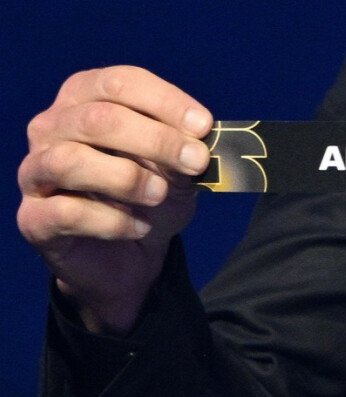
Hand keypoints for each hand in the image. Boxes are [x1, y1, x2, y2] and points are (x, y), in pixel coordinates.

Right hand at [17, 66, 211, 333]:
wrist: (130, 256)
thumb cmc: (150, 197)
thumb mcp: (177, 171)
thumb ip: (183, 151)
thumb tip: (198, 142)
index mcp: (86, 99)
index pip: (120, 83)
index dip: (165, 102)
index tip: (203, 126)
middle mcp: (52, 127)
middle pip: (97, 119)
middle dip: (155, 139)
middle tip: (196, 161)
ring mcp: (36, 171)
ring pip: (71, 160)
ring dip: (127, 177)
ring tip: (160, 194)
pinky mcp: (34, 217)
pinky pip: (66, 212)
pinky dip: (112, 221)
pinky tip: (140, 227)